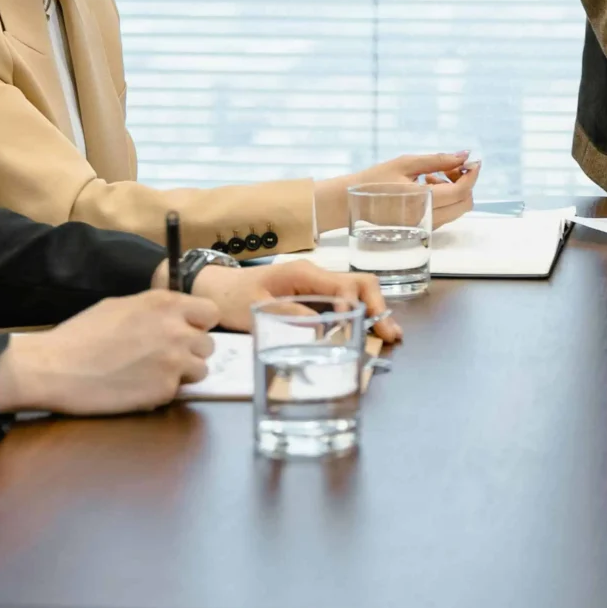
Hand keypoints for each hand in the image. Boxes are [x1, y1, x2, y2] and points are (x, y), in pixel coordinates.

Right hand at [0, 291, 215, 415]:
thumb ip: (155, 310)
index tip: (185, 331)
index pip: (210, 313)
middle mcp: (176, 330)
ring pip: (200, 370)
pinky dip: (162, 391)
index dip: (198, 324)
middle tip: (165, 356)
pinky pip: (177, 391)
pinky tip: (137, 386)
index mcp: (165, 304)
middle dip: (190, 350)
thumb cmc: (81, 334)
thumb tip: (172, 316)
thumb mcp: (120, 305)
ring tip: (153, 373)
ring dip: (182, 373)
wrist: (56, 367)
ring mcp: (173, 362)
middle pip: (208, 344)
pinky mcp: (164, 391)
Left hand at [189, 258, 401, 345]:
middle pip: (359, 282)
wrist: (215, 289)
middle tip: (391, 333)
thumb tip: (322, 327)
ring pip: (357, 290)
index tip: (354, 328)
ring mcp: (317, 284)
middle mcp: (316, 274)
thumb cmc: (232, 297)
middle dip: (378, 305)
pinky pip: (346, 299)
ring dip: (375, 309)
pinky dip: (363, 313)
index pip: (342, 283)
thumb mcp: (256, 309)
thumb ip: (289, 314)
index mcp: (302, 273)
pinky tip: (371, 330)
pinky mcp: (315, 295)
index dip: (354, 305)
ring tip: (390, 334)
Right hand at [314, 151, 479, 231]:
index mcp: (421, 199)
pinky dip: (445, 199)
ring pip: (457, 211)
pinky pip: (445, 215)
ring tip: (432, 176)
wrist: (348, 202)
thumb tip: (465, 155)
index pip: (461, 191)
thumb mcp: (405, 163)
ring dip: (455, 191)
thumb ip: (438, 160)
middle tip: (450, 166)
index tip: (474, 160)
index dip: (473, 174)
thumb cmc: (374, 179)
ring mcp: (424, 226)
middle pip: (465, 204)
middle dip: (465, 182)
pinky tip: (426, 186)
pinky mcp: (420, 229)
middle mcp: (426, 217)